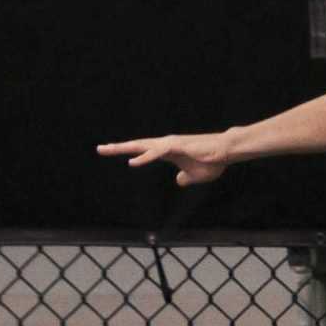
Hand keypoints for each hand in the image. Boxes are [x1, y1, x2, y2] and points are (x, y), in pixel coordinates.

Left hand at [95, 131, 233, 185]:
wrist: (225, 152)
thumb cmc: (212, 161)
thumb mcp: (195, 175)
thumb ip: (185, 178)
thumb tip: (178, 181)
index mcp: (167, 151)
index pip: (142, 151)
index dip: (127, 152)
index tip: (111, 152)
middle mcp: (165, 145)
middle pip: (137, 145)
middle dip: (118, 147)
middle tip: (99, 149)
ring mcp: (170, 144)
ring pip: (143, 146)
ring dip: (125, 148)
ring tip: (108, 149)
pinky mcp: (177, 147)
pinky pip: (157, 152)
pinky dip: (144, 157)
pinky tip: (132, 162)